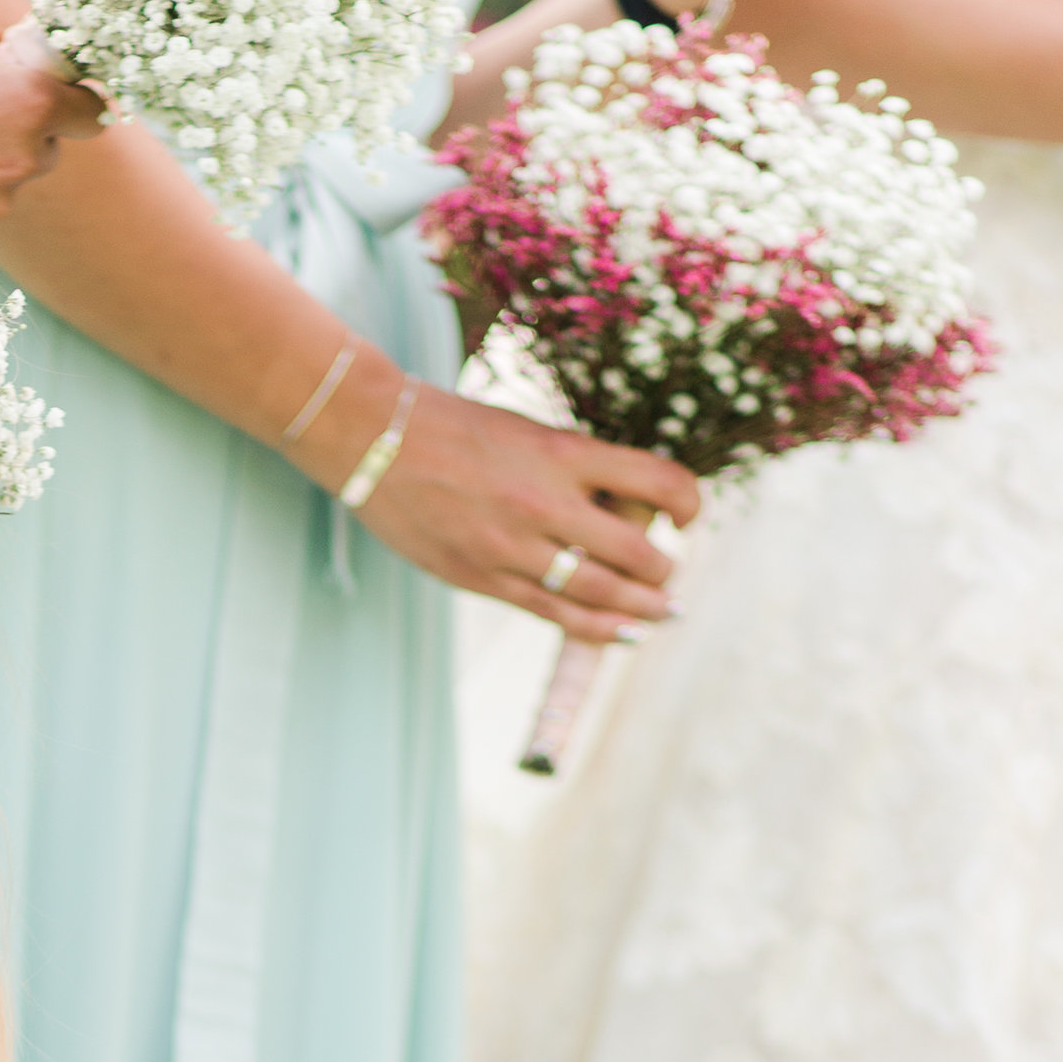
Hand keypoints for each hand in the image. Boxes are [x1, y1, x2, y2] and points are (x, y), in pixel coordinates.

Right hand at [341, 387, 697, 642]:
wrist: (374, 440)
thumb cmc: (454, 428)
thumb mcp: (527, 432)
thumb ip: (573, 470)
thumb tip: (623, 513)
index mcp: (563, 452)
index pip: (656, 481)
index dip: (687, 502)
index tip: (688, 515)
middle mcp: (545, 501)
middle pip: (635, 551)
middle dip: (664, 570)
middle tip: (672, 578)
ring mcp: (512, 546)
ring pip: (599, 592)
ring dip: (641, 607)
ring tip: (662, 613)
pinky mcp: (481, 577)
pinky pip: (552, 612)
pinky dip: (595, 627)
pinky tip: (621, 632)